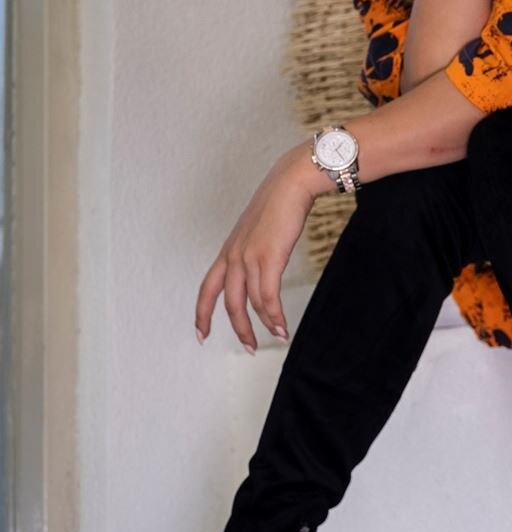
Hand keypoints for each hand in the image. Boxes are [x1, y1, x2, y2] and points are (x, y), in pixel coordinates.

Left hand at [194, 146, 319, 350]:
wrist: (291, 184)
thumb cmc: (279, 204)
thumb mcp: (258, 231)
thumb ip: (255, 250)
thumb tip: (262, 266)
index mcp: (228, 251)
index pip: (207, 288)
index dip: (202, 314)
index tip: (200, 334)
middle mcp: (233, 256)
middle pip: (228, 303)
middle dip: (239, 329)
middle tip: (249, 347)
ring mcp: (249, 257)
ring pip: (251, 303)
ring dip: (265, 325)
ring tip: (278, 336)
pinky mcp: (268, 258)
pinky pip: (268, 297)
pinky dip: (275, 315)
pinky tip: (282, 326)